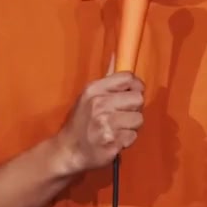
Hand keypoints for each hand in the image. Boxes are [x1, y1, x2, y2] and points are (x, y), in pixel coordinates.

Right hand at [54, 56, 144, 175]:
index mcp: (94, 90)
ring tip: (117, 129)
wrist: (67, 151)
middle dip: (133, 109)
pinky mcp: (112, 142)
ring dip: (131, 126)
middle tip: (122, 116)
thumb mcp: (88, 96)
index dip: (135, 87)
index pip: (128, 78)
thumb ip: (107, 80)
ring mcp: (106, 124)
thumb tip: (118, 55)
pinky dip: (126, 140)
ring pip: (139, 119)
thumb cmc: (81, 122)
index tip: (130, 95)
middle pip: (138, 99)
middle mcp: (100, 104)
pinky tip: (114, 140)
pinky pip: (133, 137)